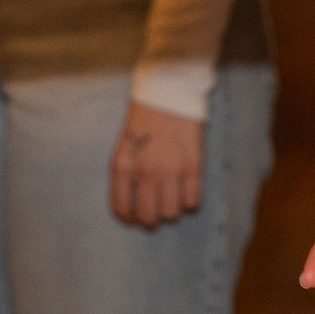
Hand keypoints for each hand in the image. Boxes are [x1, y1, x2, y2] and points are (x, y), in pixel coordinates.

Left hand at [110, 103, 204, 226]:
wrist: (168, 93)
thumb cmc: (144, 119)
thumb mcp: (123, 146)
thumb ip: (125, 175)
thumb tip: (133, 204)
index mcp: (122, 167)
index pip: (122, 210)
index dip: (130, 220)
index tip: (137, 219)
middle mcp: (144, 173)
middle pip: (149, 218)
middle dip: (153, 220)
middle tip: (158, 212)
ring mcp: (169, 171)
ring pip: (172, 214)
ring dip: (173, 210)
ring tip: (174, 197)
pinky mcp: (192, 166)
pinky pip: (193, 202)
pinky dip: (191, 200)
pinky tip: (188, 188)